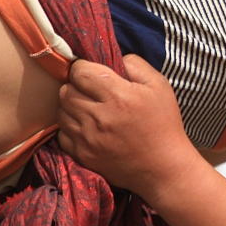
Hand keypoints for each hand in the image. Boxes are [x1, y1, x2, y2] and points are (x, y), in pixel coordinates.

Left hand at [56, 55, 198, 198]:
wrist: (163, 168)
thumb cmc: (164, 124)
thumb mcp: (160, 86)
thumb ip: (135, 65)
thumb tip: (114, 57)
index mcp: (117, 96)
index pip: (79, 72)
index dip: (83, 67)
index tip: (93, 72)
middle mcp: (98, 117)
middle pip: (66, 90)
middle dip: (76, 85)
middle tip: (90, 90)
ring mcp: (87, 139)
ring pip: (61, 111)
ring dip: (71, 106)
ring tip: (88, 108)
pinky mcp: (82, 155)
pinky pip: (62, 134)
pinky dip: (70, 127)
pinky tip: (87, 127)